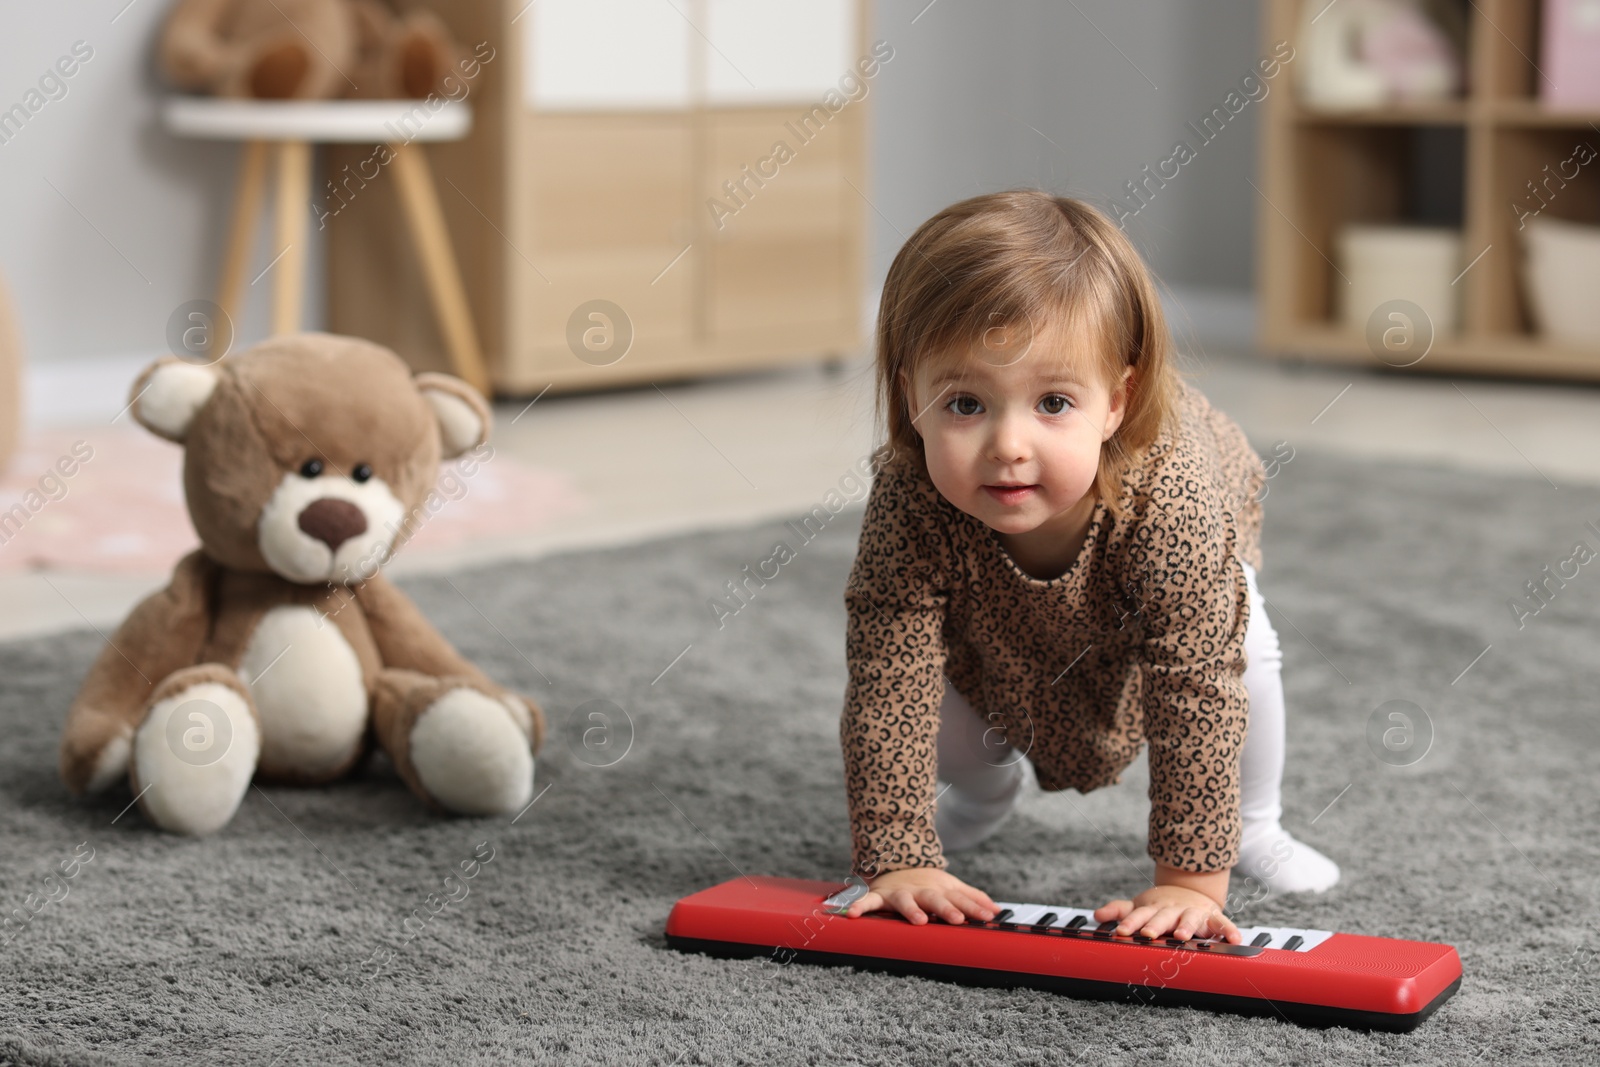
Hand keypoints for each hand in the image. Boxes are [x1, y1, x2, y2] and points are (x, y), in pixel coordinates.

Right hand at [843, 868, 997, 925]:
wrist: (895, 862)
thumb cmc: (927, 883)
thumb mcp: (951, 886)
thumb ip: (973, 898)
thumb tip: (997, 910)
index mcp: (940, 890)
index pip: (960, 899)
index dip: (974, 908)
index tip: (988, 918)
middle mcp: (921, 891)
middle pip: (935, 899)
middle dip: (946, 908)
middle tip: (957, 919)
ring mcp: (900, 893)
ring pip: (905, 900)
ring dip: (911, 910)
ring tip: (919, 921)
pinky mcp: (880, 895)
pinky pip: (869, 901)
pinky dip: (860, 906)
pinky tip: (853, 914)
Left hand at [1094, 884, 1241, 943]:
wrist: (1191, 891)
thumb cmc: (1162, 905)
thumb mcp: (1140, 906)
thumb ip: (1120, 910)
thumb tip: (1096, 914)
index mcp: (1154, 908)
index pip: (1139, 915)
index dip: (1130, 923)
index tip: (1120, 931)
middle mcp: (1172, 910)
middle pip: (1163, 917)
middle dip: (1155, 925)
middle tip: (1148, 934)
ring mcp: (1192, 912)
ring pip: (1190, 918)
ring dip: (1186, 926)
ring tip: (1182, 935)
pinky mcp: (1212, 916)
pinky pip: (1222, 923)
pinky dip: (1229, 930)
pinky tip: (1234, 939)